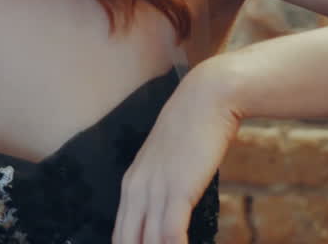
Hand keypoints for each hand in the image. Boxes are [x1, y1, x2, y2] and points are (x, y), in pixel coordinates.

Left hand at [112, 59, 241, 243]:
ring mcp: (153, 189)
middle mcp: (136, 190)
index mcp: (131, 186)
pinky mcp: (176, 189)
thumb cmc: (194, 132)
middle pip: (127, 243)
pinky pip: (170, 234)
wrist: (207, 98)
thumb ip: (168, 191)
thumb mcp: (172, 165)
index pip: (120, 236)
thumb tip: (174, 215)